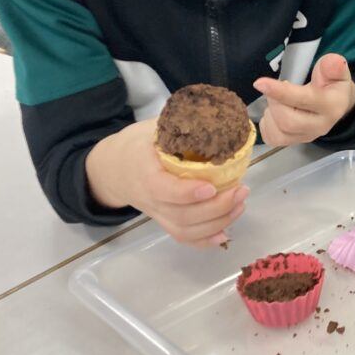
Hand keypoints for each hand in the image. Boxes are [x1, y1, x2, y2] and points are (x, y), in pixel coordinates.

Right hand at [86, 119, 248, 247]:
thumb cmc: (139, 144)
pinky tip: (225, 234)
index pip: (163, 189)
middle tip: (241, 190)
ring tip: (240, 203)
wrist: (113, 169)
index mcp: (144, 172)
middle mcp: (150, 199)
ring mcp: (157, 214)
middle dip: (216, 208)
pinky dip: (205, 241)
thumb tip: (216, 113)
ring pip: (186, 230)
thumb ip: (180, 122)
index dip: (187, 193)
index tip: (211, 188)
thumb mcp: (154, 127)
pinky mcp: (164, 221)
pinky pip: (183, 238)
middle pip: (182, 216)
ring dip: (218, 222)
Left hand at [252, 53, 354, 146]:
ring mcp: (307, 137)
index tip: (260, 83)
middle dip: (274, 102)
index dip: (281, 92)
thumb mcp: (336, 71)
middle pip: (288, 121)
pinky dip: (266, 125)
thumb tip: (335, 62)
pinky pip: (272, 139)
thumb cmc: (332, 84)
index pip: (304, 100)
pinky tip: (273, 113)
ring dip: (270, 113)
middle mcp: (321, 126)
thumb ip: (332, 66)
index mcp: (331, 105)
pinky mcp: (294, 142)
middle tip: (275, 88)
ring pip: (278, 133)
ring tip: (277, 100)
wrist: (336, 105)